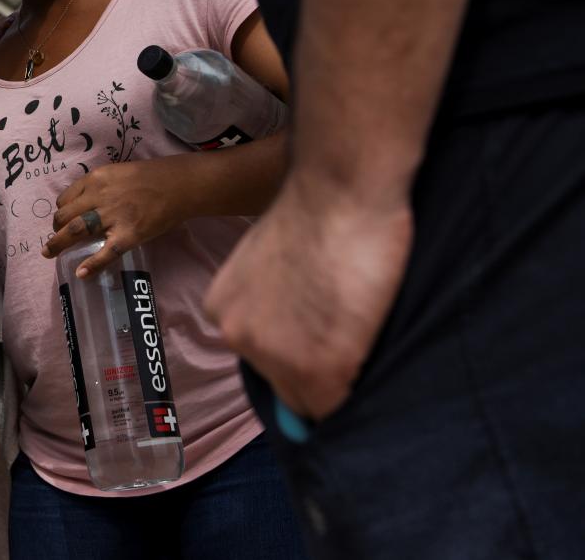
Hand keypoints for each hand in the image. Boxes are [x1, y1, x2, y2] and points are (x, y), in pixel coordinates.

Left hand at [42, 158, 193, 274]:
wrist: (179, 185)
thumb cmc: (151, 176)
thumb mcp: (117, 172)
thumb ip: (99, 185)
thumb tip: (83, 201)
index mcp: (96, 180)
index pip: (65, 198)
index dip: (61, 211)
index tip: (62, 219)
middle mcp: (99, 197)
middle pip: (65, 216)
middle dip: (55, 229)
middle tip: (55, 239)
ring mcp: (113, 217)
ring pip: (76, 231)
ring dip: (58, 244)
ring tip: (49, 253)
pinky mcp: (128, 235)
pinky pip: (105, 252)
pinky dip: (91, 265)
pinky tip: (80, 273)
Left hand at [204, 170, 412, 420]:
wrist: (341, 189)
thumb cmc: (321, 211)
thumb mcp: (274, 259)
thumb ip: (274, 300)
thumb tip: (297, 332)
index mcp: (223, 308)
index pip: (261, 357)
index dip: (300, 349)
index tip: (325, 328)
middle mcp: (236, 336)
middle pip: (283, 383)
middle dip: (318, 366)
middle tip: (349, 325)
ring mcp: (274, 356)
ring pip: (313, 397)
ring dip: (342, 377)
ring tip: (363, 325)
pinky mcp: (318, 369)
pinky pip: (340, 406)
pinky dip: (360, 388)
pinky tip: (373, 347)